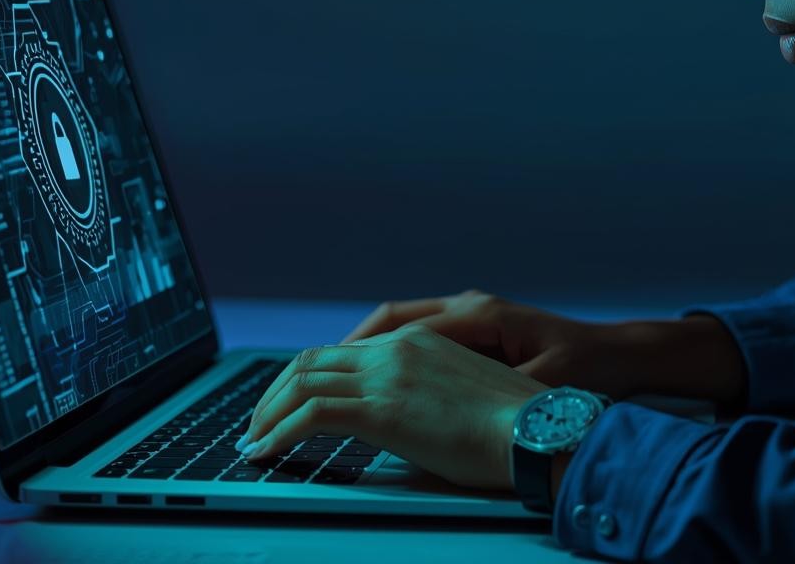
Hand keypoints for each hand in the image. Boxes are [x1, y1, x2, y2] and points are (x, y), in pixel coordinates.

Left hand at [236, 324, 547, 489]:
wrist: (540, 431)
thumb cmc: (515, 427)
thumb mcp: (462, 398)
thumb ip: (426, 398)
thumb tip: (402, 428)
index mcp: (418, 342)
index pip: (342, 351)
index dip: (306, 377)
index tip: (289, 404)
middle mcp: (397, 349)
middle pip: (311, 360)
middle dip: (275, 393)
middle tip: (259, 423)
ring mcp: (388, 374)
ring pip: (302, 382)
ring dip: (268, 413)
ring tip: (254, 440)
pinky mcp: (381, 407)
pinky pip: (309, 415)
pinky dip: (278, 432)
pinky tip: (266, 452)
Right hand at [341, 289, 641, 398]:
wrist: (616, 355)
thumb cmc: (586, 368)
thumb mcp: (545, 385)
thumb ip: (500, 394)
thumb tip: (457, 409)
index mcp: (478, 315)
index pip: (401, 331)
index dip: (358, 358)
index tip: (318, 384)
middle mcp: (466, 307)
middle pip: (385, 322)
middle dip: (339, 354)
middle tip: (298, 385)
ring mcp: (466, 316)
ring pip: (394, 326)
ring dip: (355, 353)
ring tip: (316, 383)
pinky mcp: (472, 330)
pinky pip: (413, 335)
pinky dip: (381, 354)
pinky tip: (362, 380)